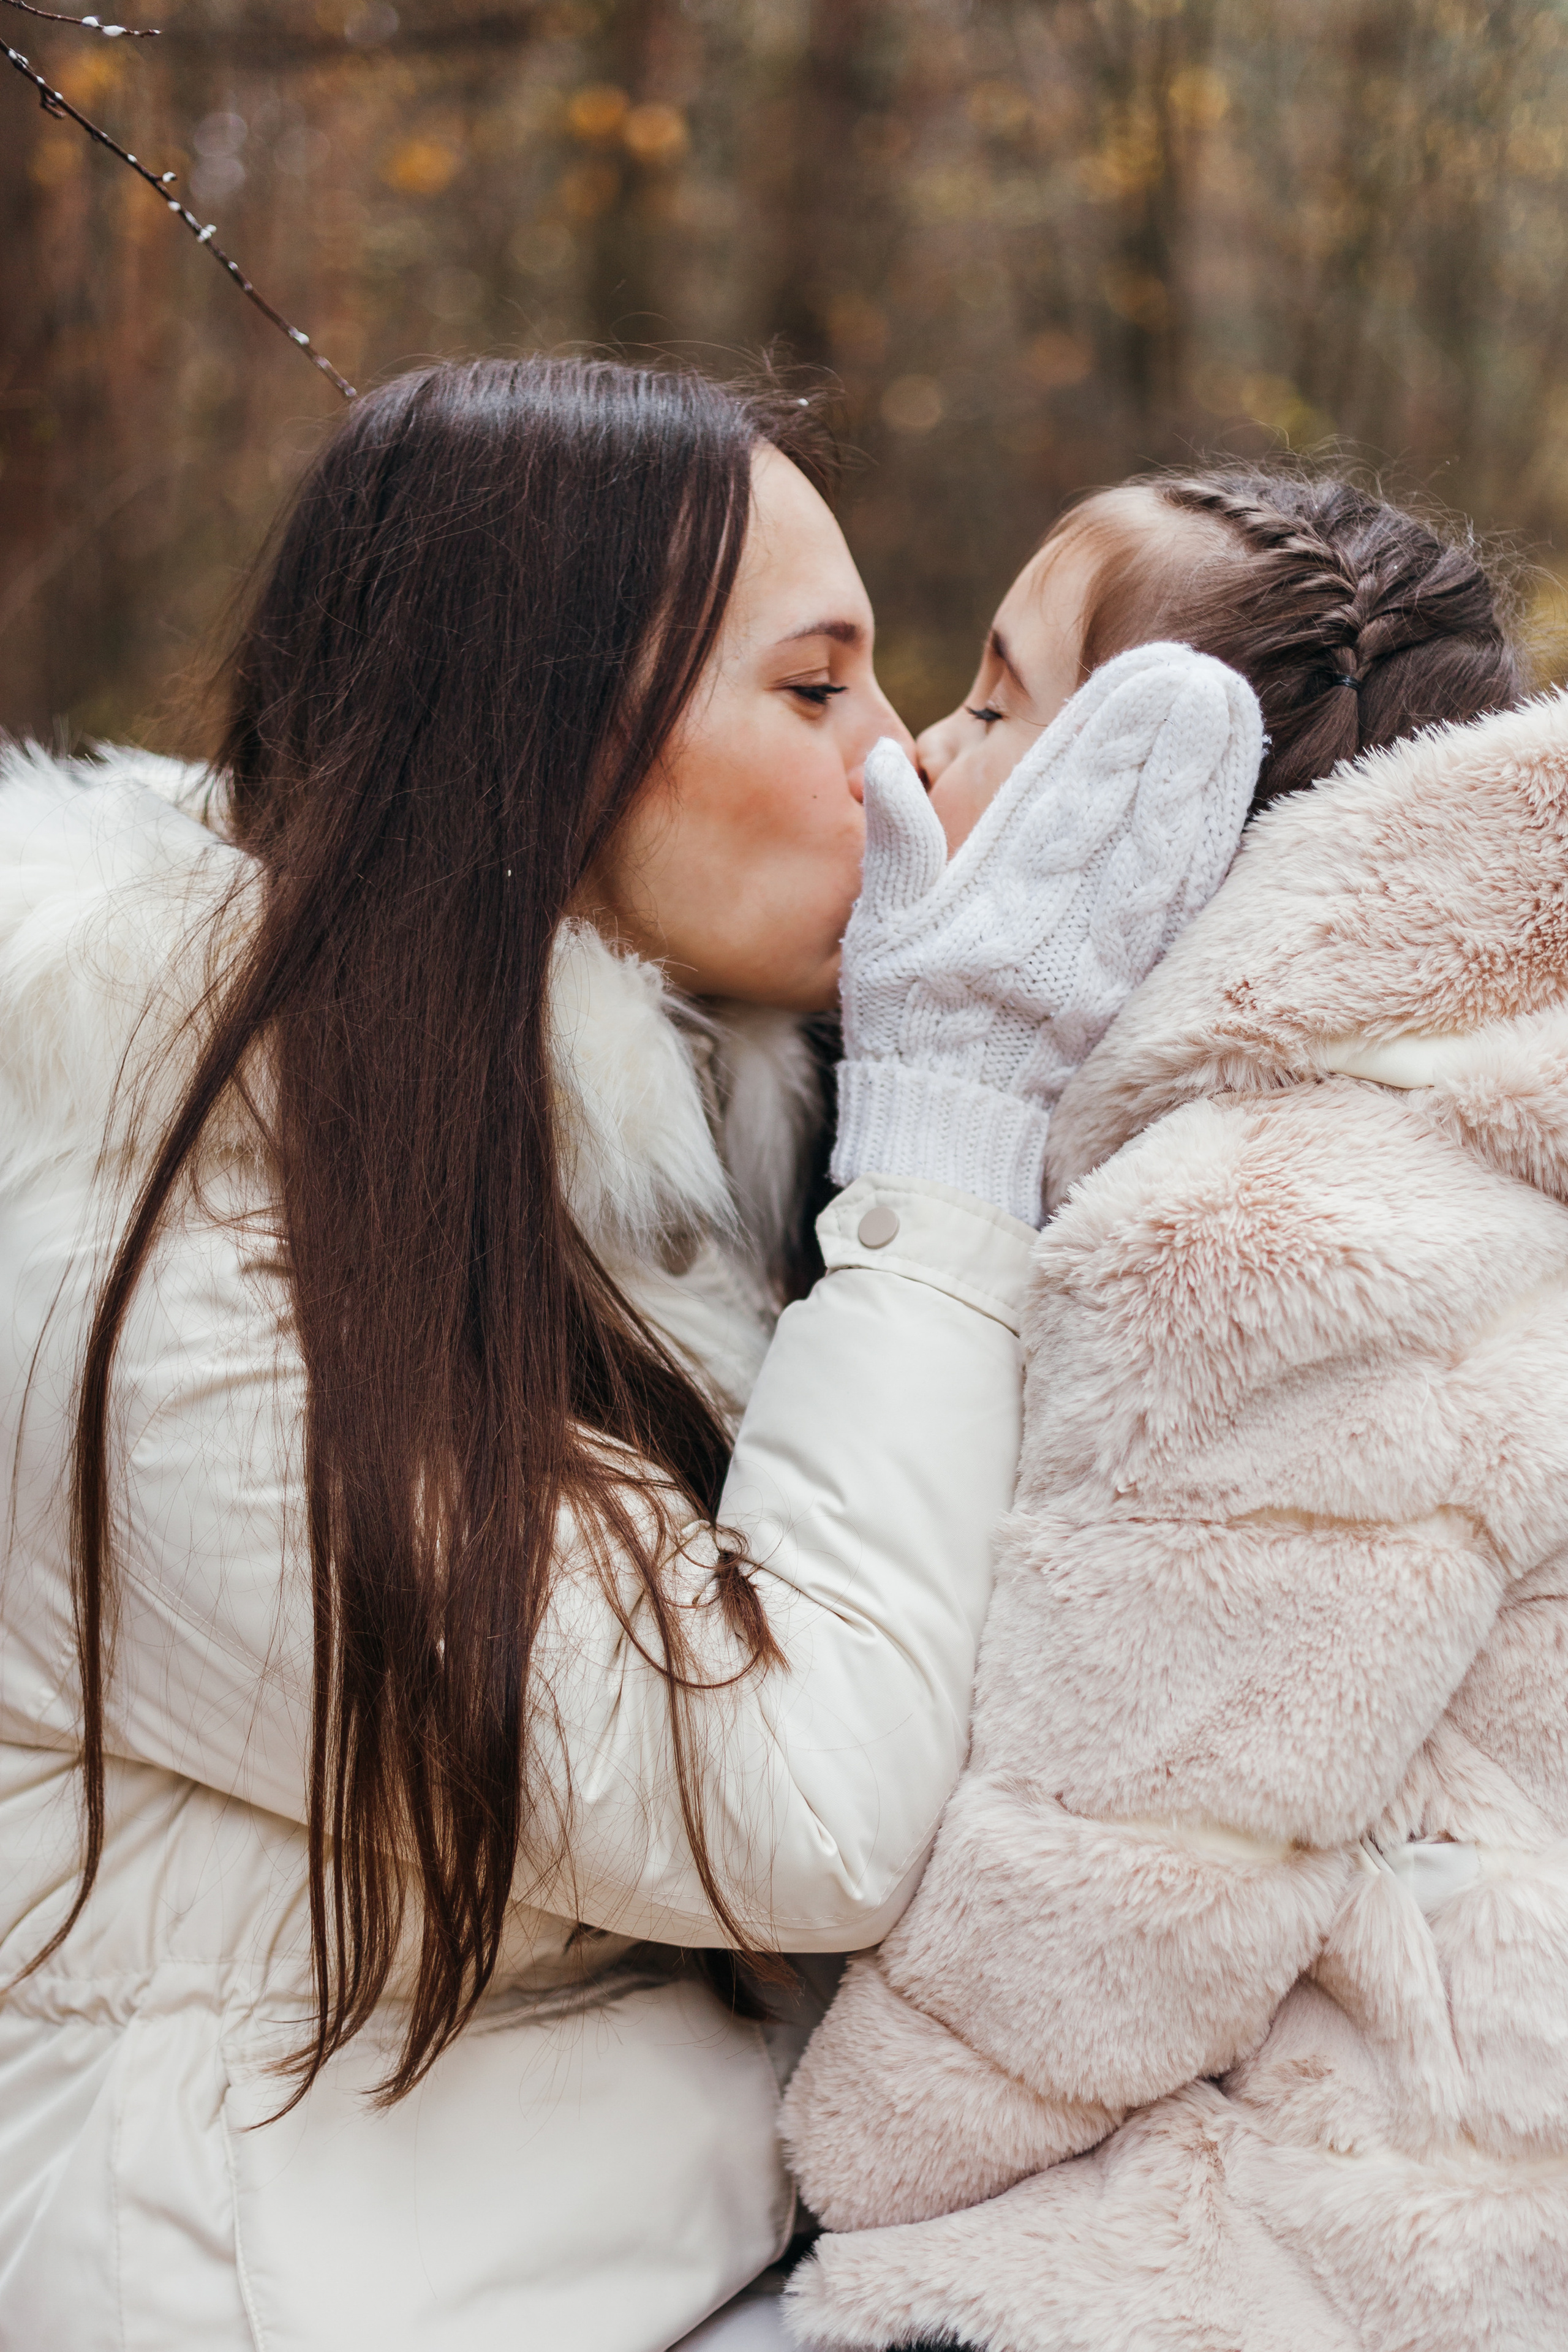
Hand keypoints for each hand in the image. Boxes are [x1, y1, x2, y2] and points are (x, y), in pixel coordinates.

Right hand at [831, 642, 1263, 1222]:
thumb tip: (888, 760)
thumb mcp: (878, 940)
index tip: (1145, 672)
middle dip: (1169, 740)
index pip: (1065, 798)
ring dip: (1201, 783)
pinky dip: (1207, 855)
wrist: (953, 1142)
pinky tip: (1229, 806)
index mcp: (997, 907)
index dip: (1110, 732)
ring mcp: (1106, 964)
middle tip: (1204, 670)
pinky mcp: (1132, 995)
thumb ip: (895, 848)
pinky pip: (1178, 914)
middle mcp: (1061, 931)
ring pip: (1164, 856)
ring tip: (1229, 712)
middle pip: (1128, 818)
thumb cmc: (904, 1034)